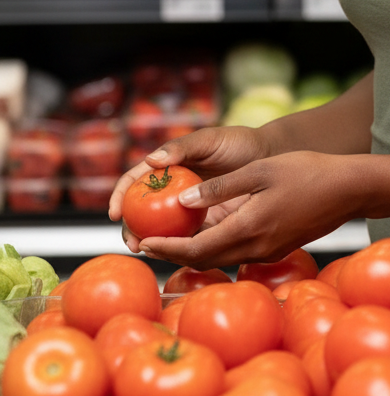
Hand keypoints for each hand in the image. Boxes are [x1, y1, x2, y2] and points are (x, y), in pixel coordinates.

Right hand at [109, 126, 269, 252]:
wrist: (270, 158)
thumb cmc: (238, 143)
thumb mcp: (209, 140)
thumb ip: (182, 148)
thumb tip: (150, 160)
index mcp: (168, 166)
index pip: (135, 181)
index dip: (120, 196)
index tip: (114, 213)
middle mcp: (173, 189)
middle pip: (142, 211)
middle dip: (131, 228)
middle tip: (133, 242)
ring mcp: (188, 208)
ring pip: (161, 229)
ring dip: (151, 242)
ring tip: (149, 251)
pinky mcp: (206, 224)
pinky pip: (187, 239)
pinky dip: (177, 248)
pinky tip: (174, 256)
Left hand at [133, 150, 360, 269]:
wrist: (349, 190)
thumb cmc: (307, 172)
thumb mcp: (260, 171)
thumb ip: (221, 188)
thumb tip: (183, 202)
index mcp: (249, 228)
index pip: (198, 249)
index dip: (167, 249)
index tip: (143, 244)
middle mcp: (256, 247)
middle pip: (205, 260)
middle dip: (173, 254)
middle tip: (145, 244)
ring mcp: (268, 251)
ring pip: (221, 258)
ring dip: (193, 252)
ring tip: (168, 239)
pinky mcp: (277, 248)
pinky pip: (237, 253)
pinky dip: (215, 247)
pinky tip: (206, 233)